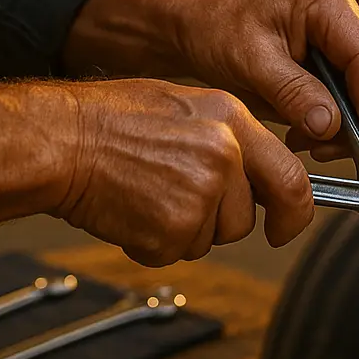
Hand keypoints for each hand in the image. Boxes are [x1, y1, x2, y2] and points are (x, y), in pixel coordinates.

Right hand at [54, 77, 311, 262]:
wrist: (63, 140)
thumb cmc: (112, 120)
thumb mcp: (187, 106)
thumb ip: (230, 139)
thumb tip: (260, 173)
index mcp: (232, 120)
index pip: (291, 177)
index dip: (294, 212)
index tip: (285, 226)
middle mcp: (224, 155)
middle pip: (247, 218)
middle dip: (224, 223)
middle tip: (189, 212)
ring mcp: (200, 193)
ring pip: (212, 237)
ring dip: (184, 230)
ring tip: (148, 193)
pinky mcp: (172, 228)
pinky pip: (176, 252)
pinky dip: (154, 243)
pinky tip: (133, 209)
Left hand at [65, 0, 358, 164]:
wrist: (196, 31)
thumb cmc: (218, 32)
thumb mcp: (251, 61)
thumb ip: (293, 91)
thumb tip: (332, 125)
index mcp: (328, 6)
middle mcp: (342, 24)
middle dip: (358, 121)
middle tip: (327, 151)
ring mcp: (337, 48)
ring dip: (343, 129)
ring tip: (305, 144)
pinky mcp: (328, 72)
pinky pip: (343, 106)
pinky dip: (329, 129)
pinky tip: (301, 139)